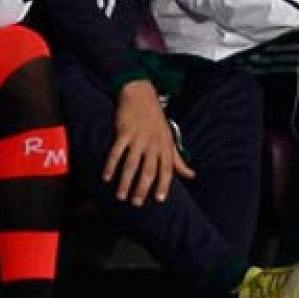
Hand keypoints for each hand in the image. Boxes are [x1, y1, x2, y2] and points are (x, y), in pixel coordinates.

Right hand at [102, 80, 193, 205]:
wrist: (141, 94)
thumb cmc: (156, 120)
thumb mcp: (170, 138)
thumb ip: (178, 159)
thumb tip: (191, 175)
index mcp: (165, 146)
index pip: (167, 169)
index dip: (164, 185)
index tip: (160, 200)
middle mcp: (153, 143)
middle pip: (148, 170)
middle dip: (142, 189)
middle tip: (136, 203)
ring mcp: (138, 138)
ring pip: (131, 164)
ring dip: (125, 182)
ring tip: (121, 196)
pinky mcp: (124, 132)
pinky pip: (117, 152)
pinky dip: (111, 165)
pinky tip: (106, 177)